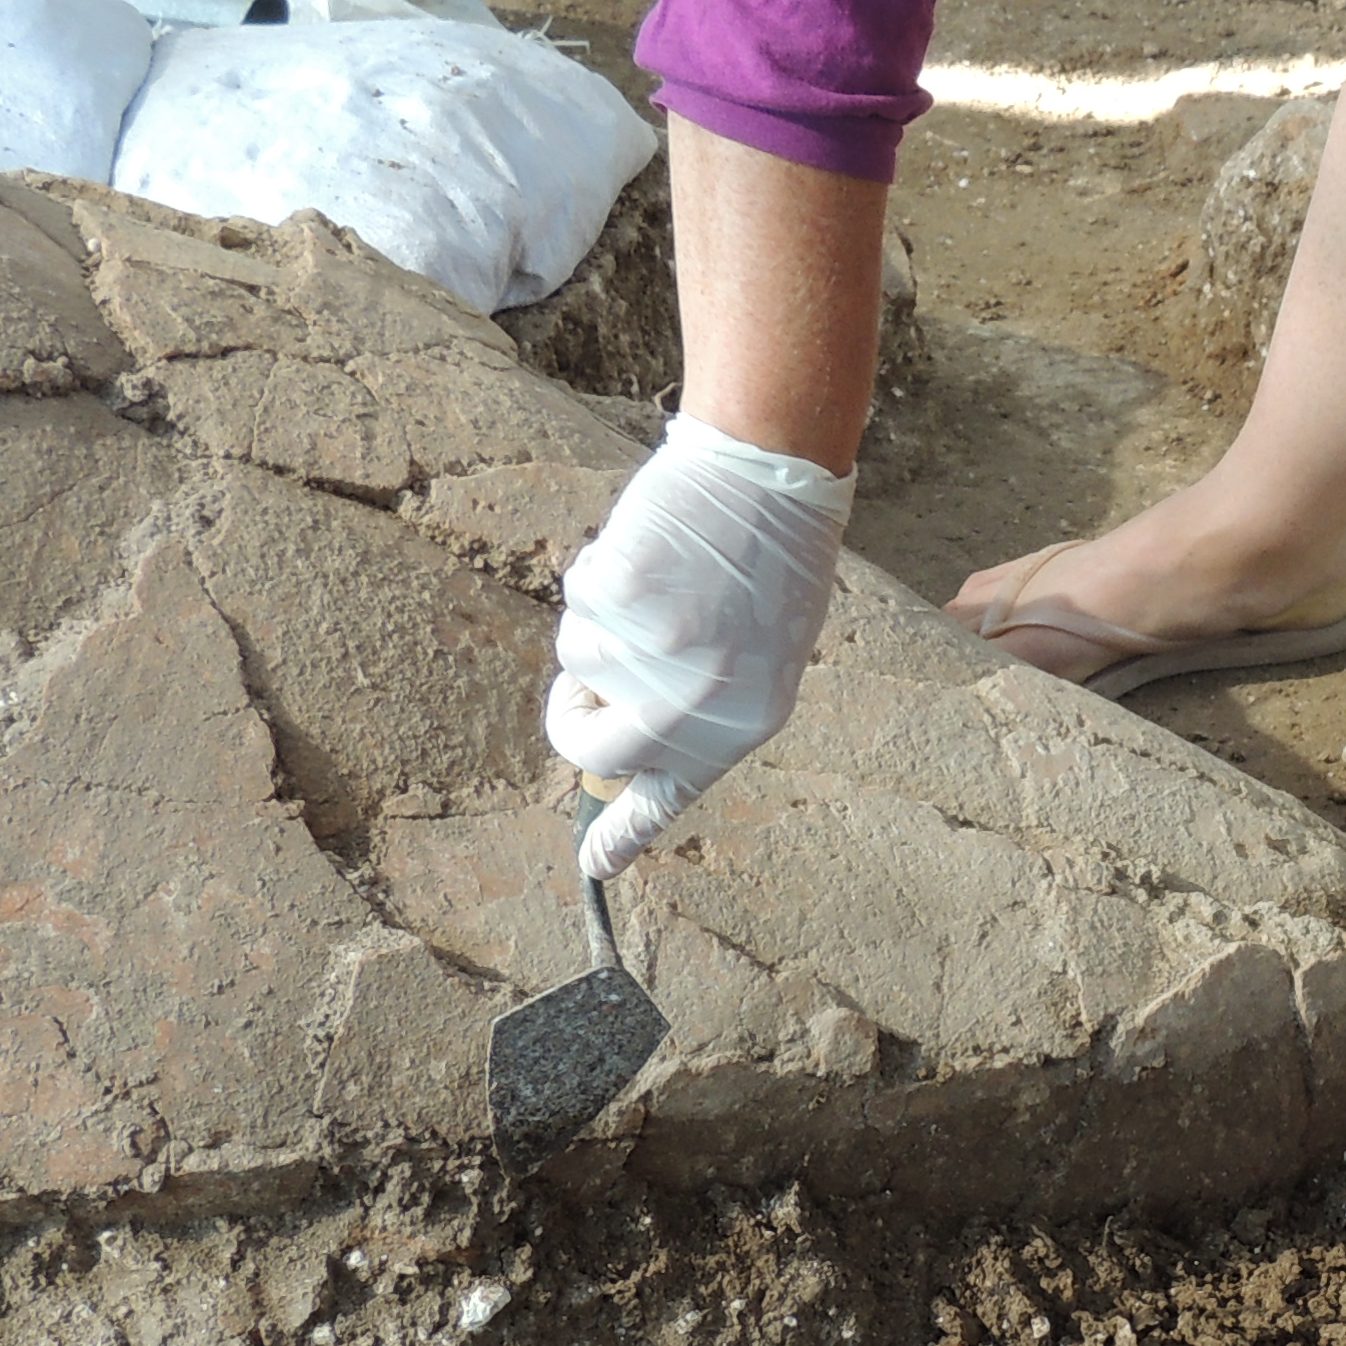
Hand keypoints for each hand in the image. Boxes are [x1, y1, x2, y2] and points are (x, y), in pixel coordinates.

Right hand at [545, 413, 854, 878]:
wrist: (772, 477)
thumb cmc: (771, 563)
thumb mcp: (757, 657)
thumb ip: (697, 707)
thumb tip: (630, 745)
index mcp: (739, 727)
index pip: (667, 800)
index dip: (622, 834)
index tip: (593, 868)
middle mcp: (692, 706)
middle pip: (593, 748)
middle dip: (573, 720)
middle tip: (583, 688)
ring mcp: (650, 657)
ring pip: (578, 661)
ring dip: (602, 624)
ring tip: (662, 583)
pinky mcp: (617, 604)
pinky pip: (578, 602)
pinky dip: (599, 573)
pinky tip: (651, 550)